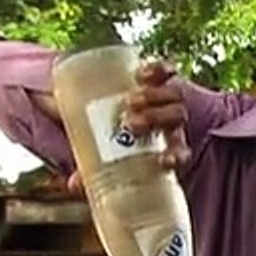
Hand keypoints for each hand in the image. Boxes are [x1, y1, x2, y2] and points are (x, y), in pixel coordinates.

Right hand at [63, 60, 190, 192]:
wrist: (103, 105)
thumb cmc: (108, 139)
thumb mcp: (100, 154)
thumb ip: (90, 168)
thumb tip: (73, 185)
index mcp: (166, 146)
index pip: (182, 154)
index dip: (177, 157)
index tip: (162, 161)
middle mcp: (171, 122)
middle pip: (176, 118)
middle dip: (157, 119)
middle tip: (130, 124)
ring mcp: (167, 98)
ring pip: (174, 95)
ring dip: (154, 97)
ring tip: (130, 100)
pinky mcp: (157, 77)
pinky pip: (166, 72)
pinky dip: (158, 71)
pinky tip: (140, 73)